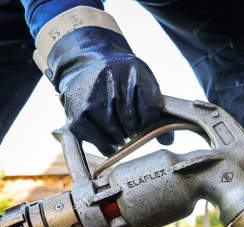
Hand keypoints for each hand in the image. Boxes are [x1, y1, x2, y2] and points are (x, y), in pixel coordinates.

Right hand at [37, 9, 167, 155]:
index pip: (149, 107)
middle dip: (134, 131)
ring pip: (114, 132)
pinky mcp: (75, 113)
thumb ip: (156, 108)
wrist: (86, 62)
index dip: (150, 123)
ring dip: (121, 139)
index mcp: (133, 70)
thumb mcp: (142, 82)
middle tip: (132, 131)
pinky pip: (96, 139)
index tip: (145, 125)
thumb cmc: (121, 78)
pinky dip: (106, 146)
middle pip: (130, 121)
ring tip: (121, 136)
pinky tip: (110, 144)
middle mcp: (109, 80)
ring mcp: (90, 97)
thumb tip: (168, 141)